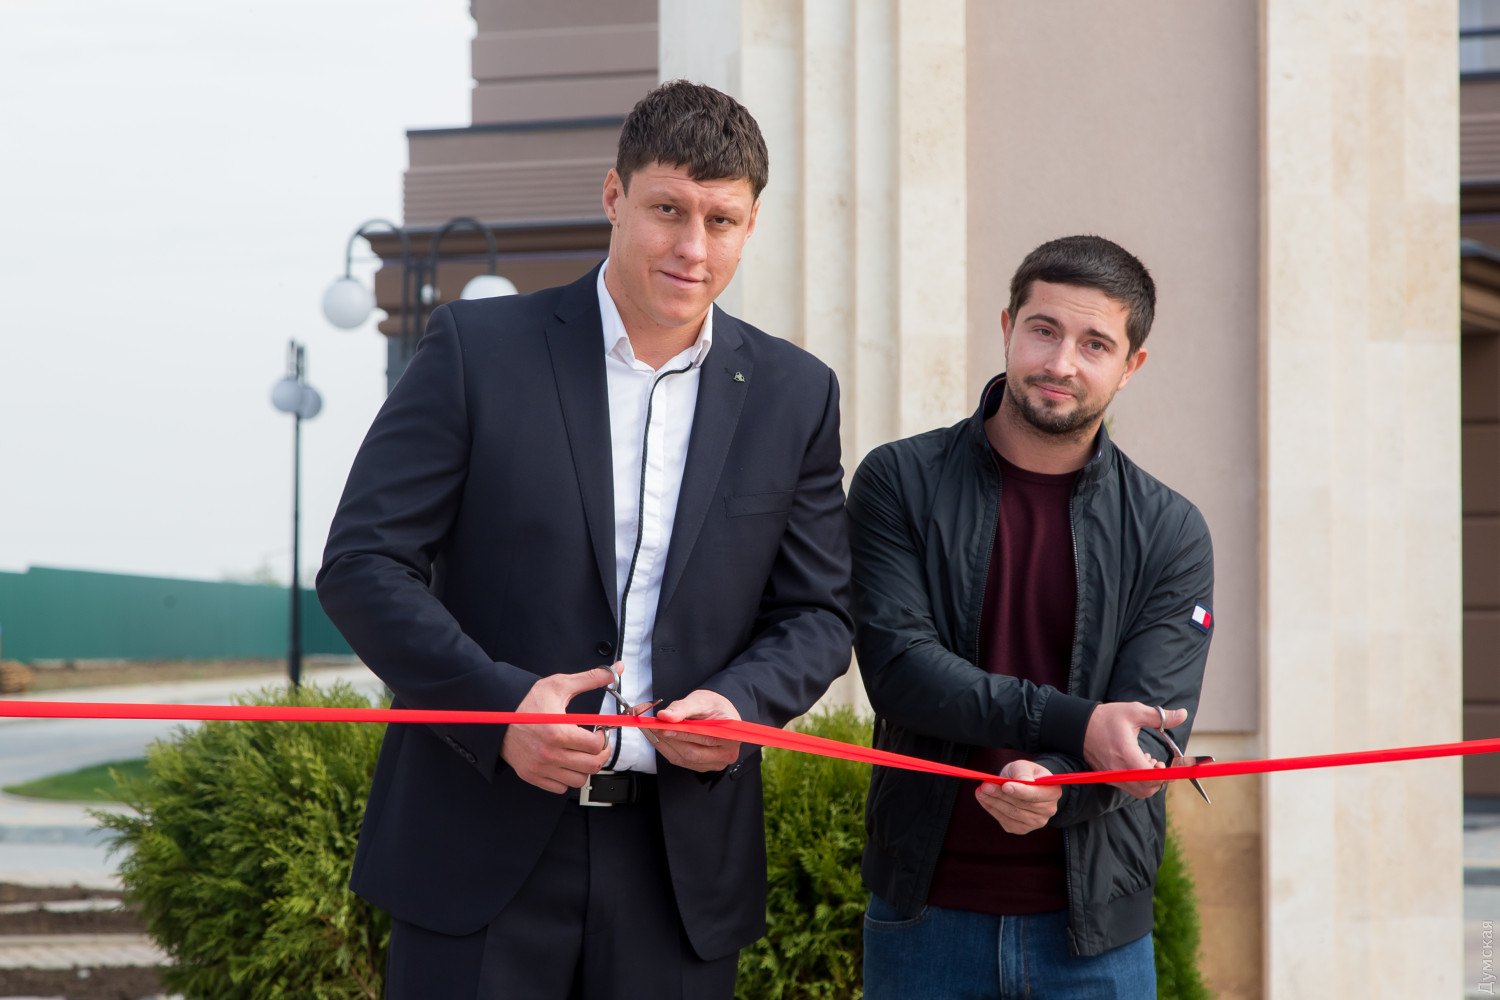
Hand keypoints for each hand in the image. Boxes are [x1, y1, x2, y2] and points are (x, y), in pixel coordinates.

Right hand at [498, 666, 615, 792]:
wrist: (496, 715)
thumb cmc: (527, 701)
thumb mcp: (559, 685)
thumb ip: (591, 678)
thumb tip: (616, 670)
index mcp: (557, 732)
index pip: (596, 746)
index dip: (603, 737)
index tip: (599, 732)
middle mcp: (549, 754)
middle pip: (592, 766)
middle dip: (600, 754)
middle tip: (596, 744)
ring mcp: (540, 767)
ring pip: (578, 780)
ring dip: (584, 767)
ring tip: (580, 753)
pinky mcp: (531, 776)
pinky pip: (560, 788)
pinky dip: (567, 778)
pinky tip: (565, 762)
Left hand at [649, 689, 741, 771]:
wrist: (718, 712)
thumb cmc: (713, 706)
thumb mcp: (699, 701)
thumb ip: (682, 708)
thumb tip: (664, 716)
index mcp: (732, 735)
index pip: (705, 738)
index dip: (682, 735)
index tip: (662, 727)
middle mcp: (727, 754)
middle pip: (694, 753)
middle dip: (670, 741)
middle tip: (651, 728)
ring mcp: (715, 763)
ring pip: (685, 759)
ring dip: (665, 746)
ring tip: (651, 732)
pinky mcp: (703, 765)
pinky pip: (682, 761)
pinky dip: (667, 750)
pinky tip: (658, 739)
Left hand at [976, 760, 1061, 833]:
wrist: (1023, 785)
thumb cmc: (1025, 773)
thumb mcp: (1024, 766)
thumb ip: (1023, 772)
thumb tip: (1021, 781)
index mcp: (1053, 792)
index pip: (1036, 794)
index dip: (1020, 791)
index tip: (1005, 786)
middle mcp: (1048, 810)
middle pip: (1021, 805)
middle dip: (1000, 795)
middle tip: (985, 786)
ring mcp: (1036, 822)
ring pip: (1012, 814)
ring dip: (993, 803)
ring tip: (980, 791)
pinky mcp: (1022, 829)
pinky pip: (1006, 822)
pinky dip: (993, 810)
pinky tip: (984, 800)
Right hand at [1082, 702, 1184, 799]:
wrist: (1078, 726)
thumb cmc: (1106, 718)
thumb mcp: (1133, 711)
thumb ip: (1160, 716)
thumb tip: (1183, 714)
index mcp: (1125, 754)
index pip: (1151, 777)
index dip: (1166, 774)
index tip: (1172, 765)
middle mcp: (1118, 770)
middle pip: (1147, 789)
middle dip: (1160, 778)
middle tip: (1160, 763)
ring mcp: (1112, 776)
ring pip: (1139, 791)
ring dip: (1150, 781)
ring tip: (1148, 761)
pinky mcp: (1108, 778)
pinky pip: (1129, 788)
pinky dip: (1139, 781)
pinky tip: (1137, 762)